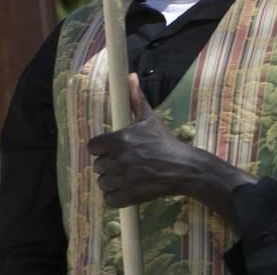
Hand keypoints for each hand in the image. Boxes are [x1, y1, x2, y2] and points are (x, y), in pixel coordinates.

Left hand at [87, 74, 201, 206]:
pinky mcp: (128, 197)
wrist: (183, 168)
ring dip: (112, 181)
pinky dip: (116, 196)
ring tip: (126, 176)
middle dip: (109, 165)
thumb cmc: (165, 142)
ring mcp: (123, 179)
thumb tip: (130, 76)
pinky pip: (109, 199)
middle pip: (97, 165)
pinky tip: (127, 189)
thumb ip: (136, 99)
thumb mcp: (150, 119)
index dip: (101, 148)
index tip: (111, 149)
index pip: (93, 146)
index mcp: (120, 139)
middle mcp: (119, 159)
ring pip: (102, 183)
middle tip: (124, 163)